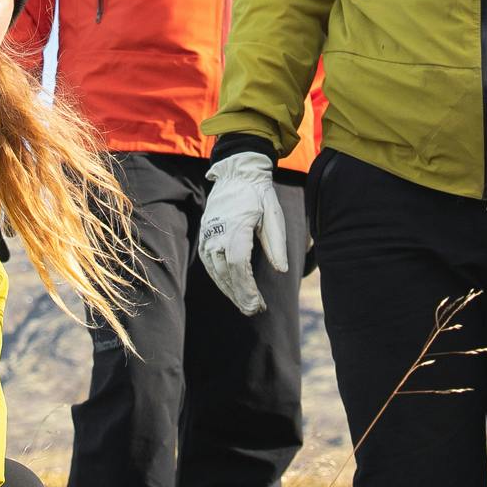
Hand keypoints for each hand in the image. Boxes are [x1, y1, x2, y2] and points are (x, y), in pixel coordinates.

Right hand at [199, 152, 287, 317]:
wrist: (237, 175)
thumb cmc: (259, 196)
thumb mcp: (274, 216)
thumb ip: (277, 244)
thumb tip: (282, 270)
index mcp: (235, 227)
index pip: (238, 265)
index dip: (247, 288)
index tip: (257, 304)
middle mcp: (217, 234)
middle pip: (226, 273)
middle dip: (240, 295)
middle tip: (254, 311)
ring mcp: (207, 236)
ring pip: (216, 272)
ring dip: (231, 291)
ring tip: (246, 305)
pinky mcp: (204, 238)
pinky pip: (210, 265)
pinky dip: (221, 280)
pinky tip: (233, 290)